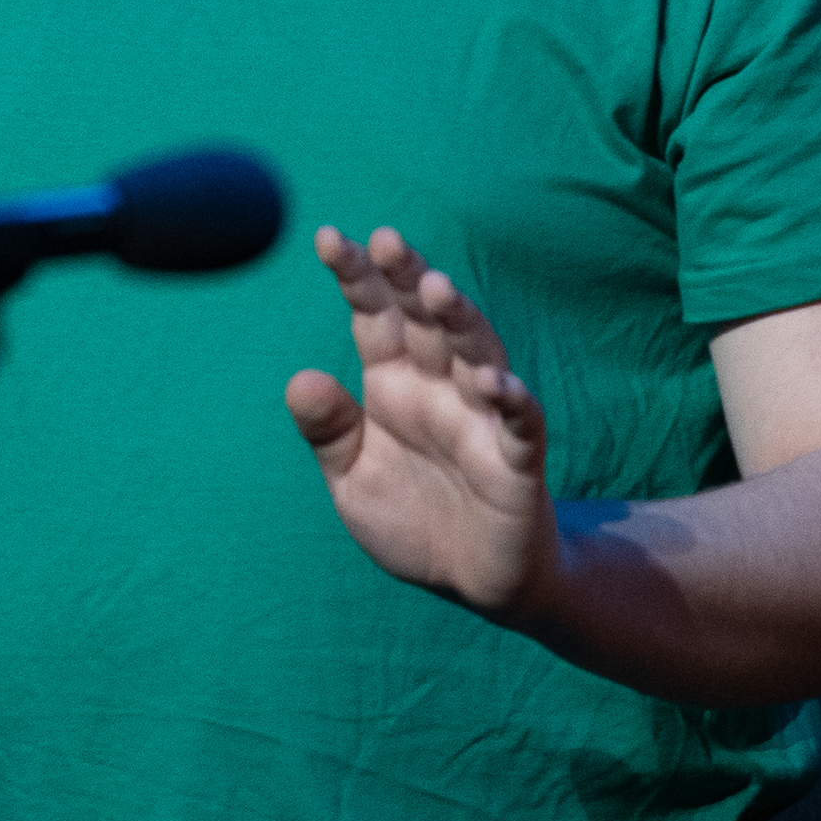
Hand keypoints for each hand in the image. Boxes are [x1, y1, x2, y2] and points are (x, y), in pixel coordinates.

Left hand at [285, 225, 558, 625]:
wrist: (471, 582)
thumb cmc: (412, 519)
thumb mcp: (352, 478)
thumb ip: (329, 431)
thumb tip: (299, 378)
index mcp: (393, 385)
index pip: (376, 317)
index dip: (357, 278)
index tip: (327, 237)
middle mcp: (439, 390)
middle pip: (427, 322)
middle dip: (408, 279)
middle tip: (386, 239)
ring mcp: (482, 421)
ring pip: (476, 357)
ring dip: (460, 323)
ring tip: (437, 289)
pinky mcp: (517, 463)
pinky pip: (520, 425)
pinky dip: (512, 401)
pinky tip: (495, 383)